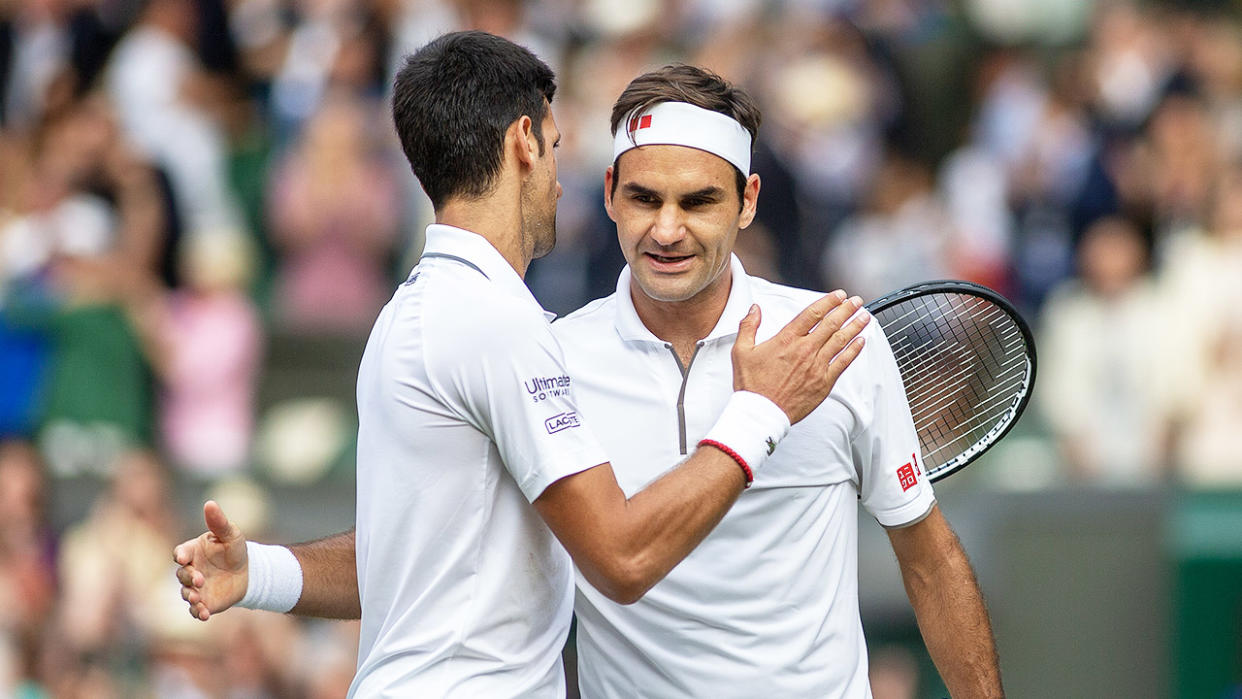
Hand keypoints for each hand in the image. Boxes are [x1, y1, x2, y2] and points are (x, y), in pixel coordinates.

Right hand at [173, 500, 248, 620]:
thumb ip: (219, 522)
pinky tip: (203, 614)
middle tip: (200, 580)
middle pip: (182, 575)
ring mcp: (196, 588)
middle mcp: (190, 570)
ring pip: (186, 593)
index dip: (181, 555)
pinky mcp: (204, 602)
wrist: (248, 572)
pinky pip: (195, 609)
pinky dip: (197, 612)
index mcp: (193, 551)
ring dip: (190, 596)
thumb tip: (209, 503)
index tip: (183, 557)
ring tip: (198, 599)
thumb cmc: (235, 550)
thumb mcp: (231, 534)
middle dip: (188, 578)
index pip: (181, 552)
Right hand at [731, 290, 869, 423]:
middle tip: (856, 301)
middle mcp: (805, 350)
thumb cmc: (752, 385)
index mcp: (786, 339)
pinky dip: (854, 350)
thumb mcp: (741, 351)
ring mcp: (816, 366)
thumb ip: (748, 326)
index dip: (829, 301)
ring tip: (864, 316)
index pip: (813, 314)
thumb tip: (755, 309)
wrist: (762, 412)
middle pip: (831, 323)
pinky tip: (861, 342)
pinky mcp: (824, 382)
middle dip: (846, 310)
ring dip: (855, 326)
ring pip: (841, 340)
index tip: (839, 295)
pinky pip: (843, 362)